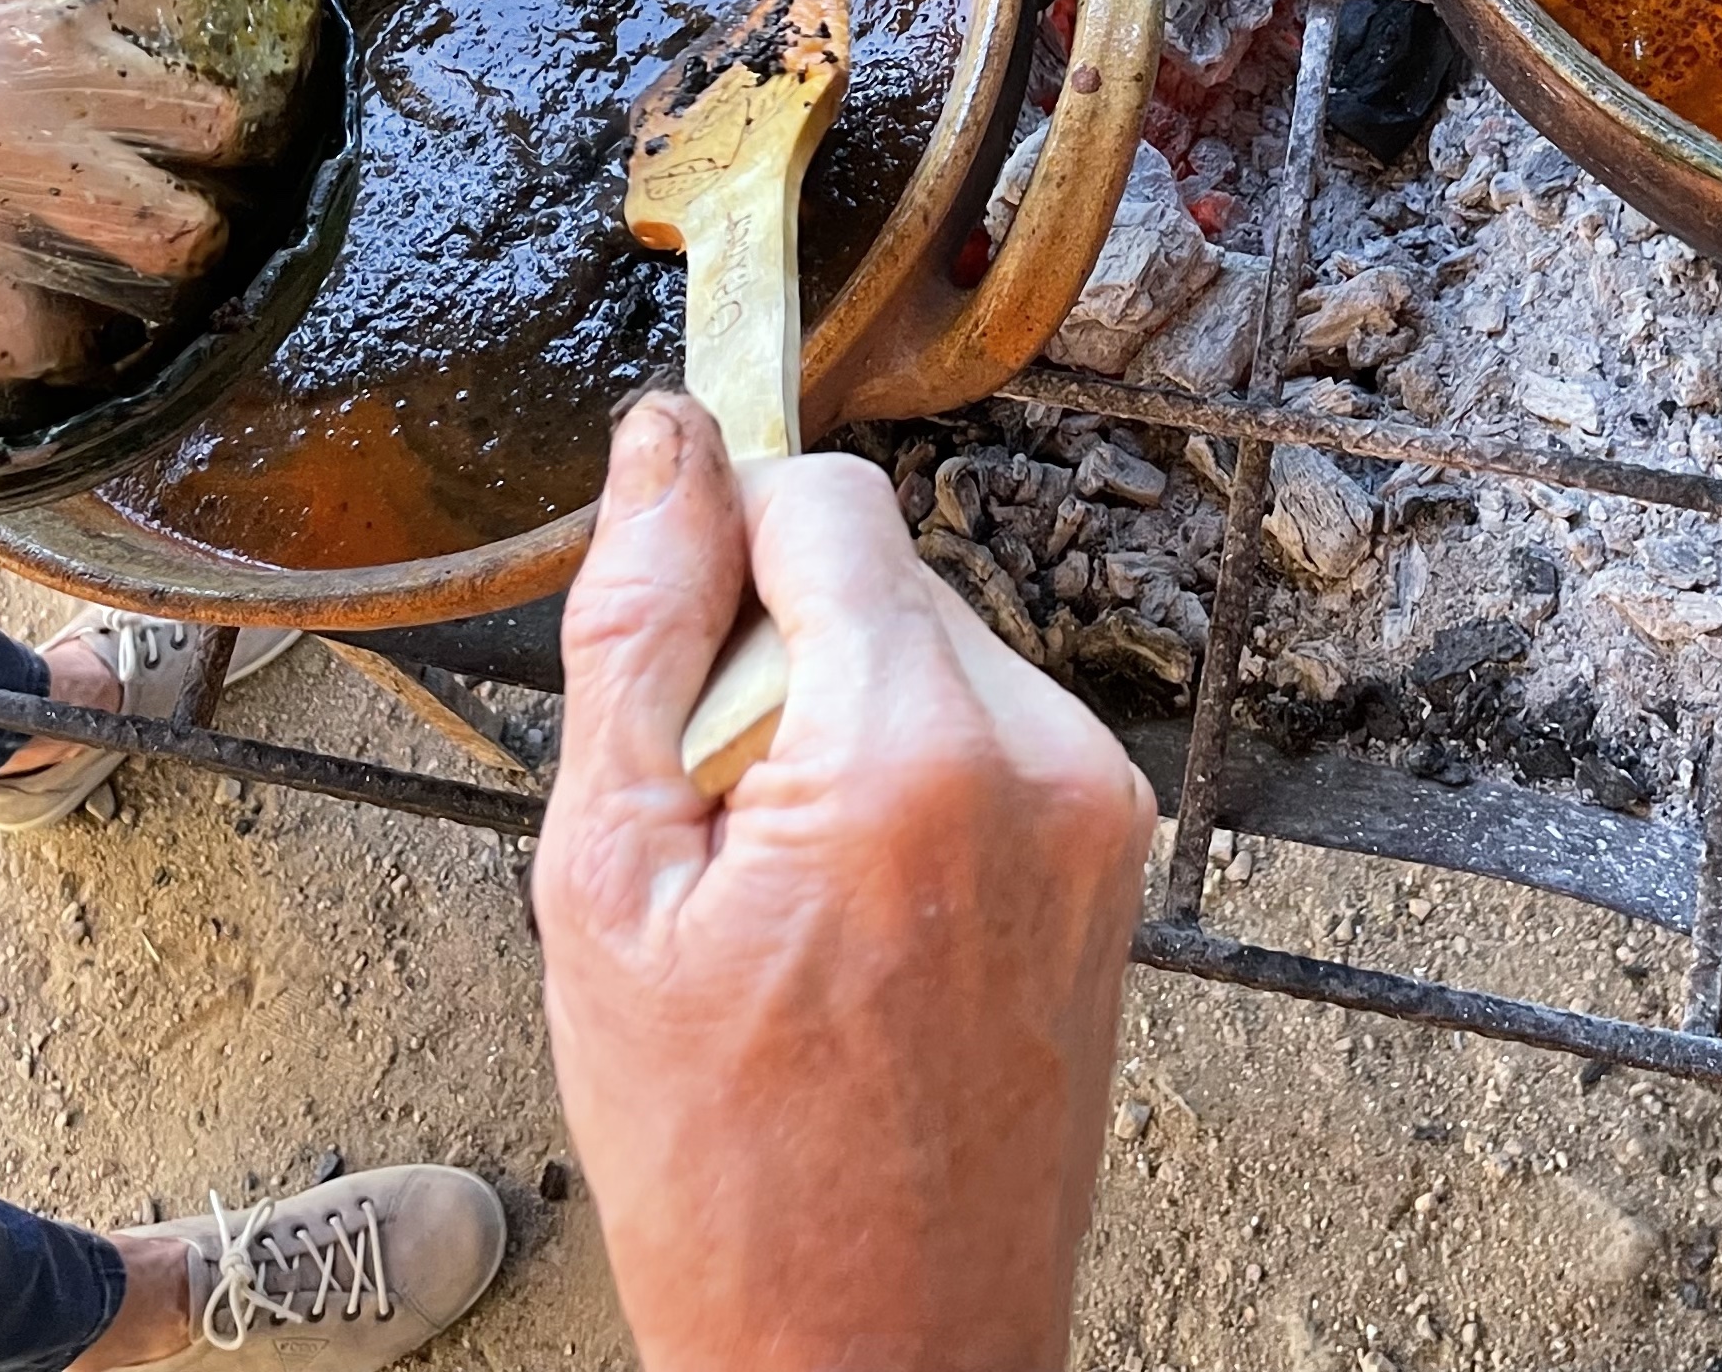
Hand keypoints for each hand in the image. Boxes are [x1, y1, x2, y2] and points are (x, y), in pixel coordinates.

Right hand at [536, 400, 1156, 1371]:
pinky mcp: (1113, 858)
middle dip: (773, 661)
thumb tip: (664, 440)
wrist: (878, 1358)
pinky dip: (907, 790)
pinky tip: (854, 930)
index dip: (720, 541)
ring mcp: (1096, 811)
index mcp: (912, 748)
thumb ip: (639, 632)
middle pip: (878, 576)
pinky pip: (985, 740)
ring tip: (785, 907)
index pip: (825, 496)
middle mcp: (1041, 754)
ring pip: (927, 655)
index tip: (664, 633)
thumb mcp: (608, 884)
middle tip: (716, 843)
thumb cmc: (725, 1168)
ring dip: (838, 728)